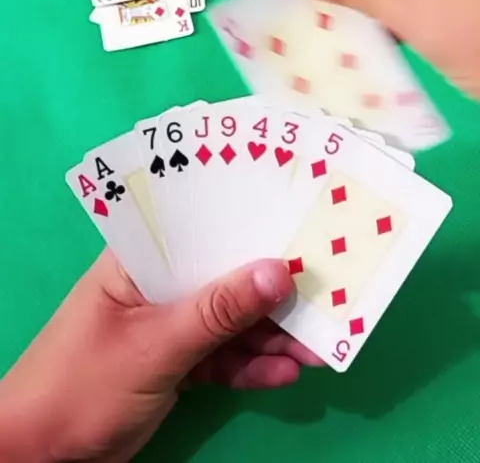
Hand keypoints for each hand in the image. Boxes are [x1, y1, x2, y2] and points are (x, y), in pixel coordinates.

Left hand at [0, 251, 320, 461]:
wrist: (43, 458)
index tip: (302, 219)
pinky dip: (252, 365)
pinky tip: (287, 373)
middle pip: (224, 273)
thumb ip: (217, 311)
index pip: (200, 225)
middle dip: (272, 287)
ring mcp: (169, 323)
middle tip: (327, 289)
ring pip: (231, 318)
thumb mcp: (155, 345)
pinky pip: (224, 356)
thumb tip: (280, 272)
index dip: (249, 220)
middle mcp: (158, 282)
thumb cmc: (83, 384)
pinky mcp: (178, 362)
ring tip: (320, 346)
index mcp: (139, 258)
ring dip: (271, 334)